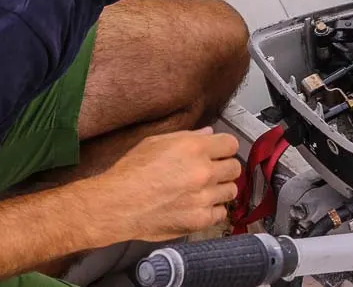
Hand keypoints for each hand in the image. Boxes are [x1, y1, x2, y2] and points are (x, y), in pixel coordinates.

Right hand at [88, 128, 240, 242]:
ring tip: (205, 190)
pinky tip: (200, 206)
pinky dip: (213, 210)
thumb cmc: (132, 171)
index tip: (219, 152)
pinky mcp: (199, 220)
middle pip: (235, 168)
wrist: (117, 204)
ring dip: (221, 189)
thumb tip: (208, 133)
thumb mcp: (157, 142)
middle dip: (224, 168)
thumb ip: (188, 136)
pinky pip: (221, 213)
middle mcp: (204, 172)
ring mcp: (203, 197)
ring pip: (231, 191)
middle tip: (212, 172)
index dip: (225, 148)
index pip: (231, 144)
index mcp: (195, 148)